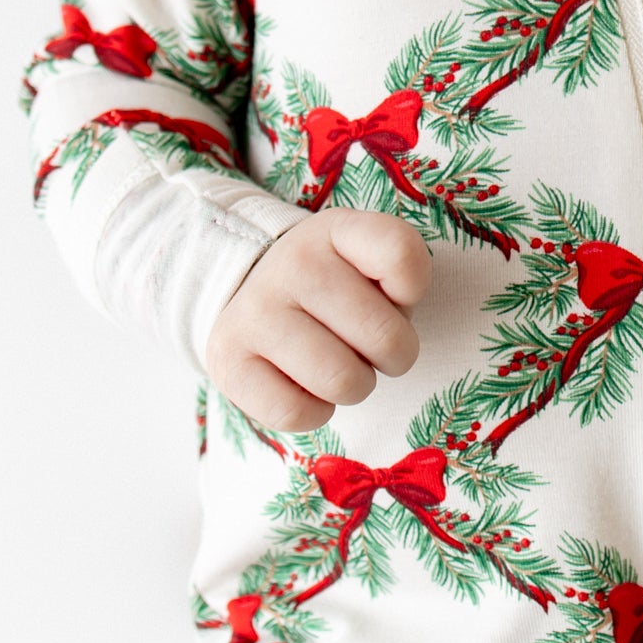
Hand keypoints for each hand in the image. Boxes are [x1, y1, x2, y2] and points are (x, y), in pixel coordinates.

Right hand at [204, 207, 431, 432]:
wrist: (251, 294)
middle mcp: (293, 263)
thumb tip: (392, 334)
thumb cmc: (334, 284)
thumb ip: (402, 273)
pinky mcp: (229, 363)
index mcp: (337, 229)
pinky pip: (297, 414)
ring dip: (356, 386)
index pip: (401, 252)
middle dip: (393, 355)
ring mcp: (256, 312)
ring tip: (340, 363)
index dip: (413, 290)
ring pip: (342, 382)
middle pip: (384, 336)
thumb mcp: (370, 257)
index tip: (393, 295)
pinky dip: (315, 412)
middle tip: (370, 344)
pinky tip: (306, 385)